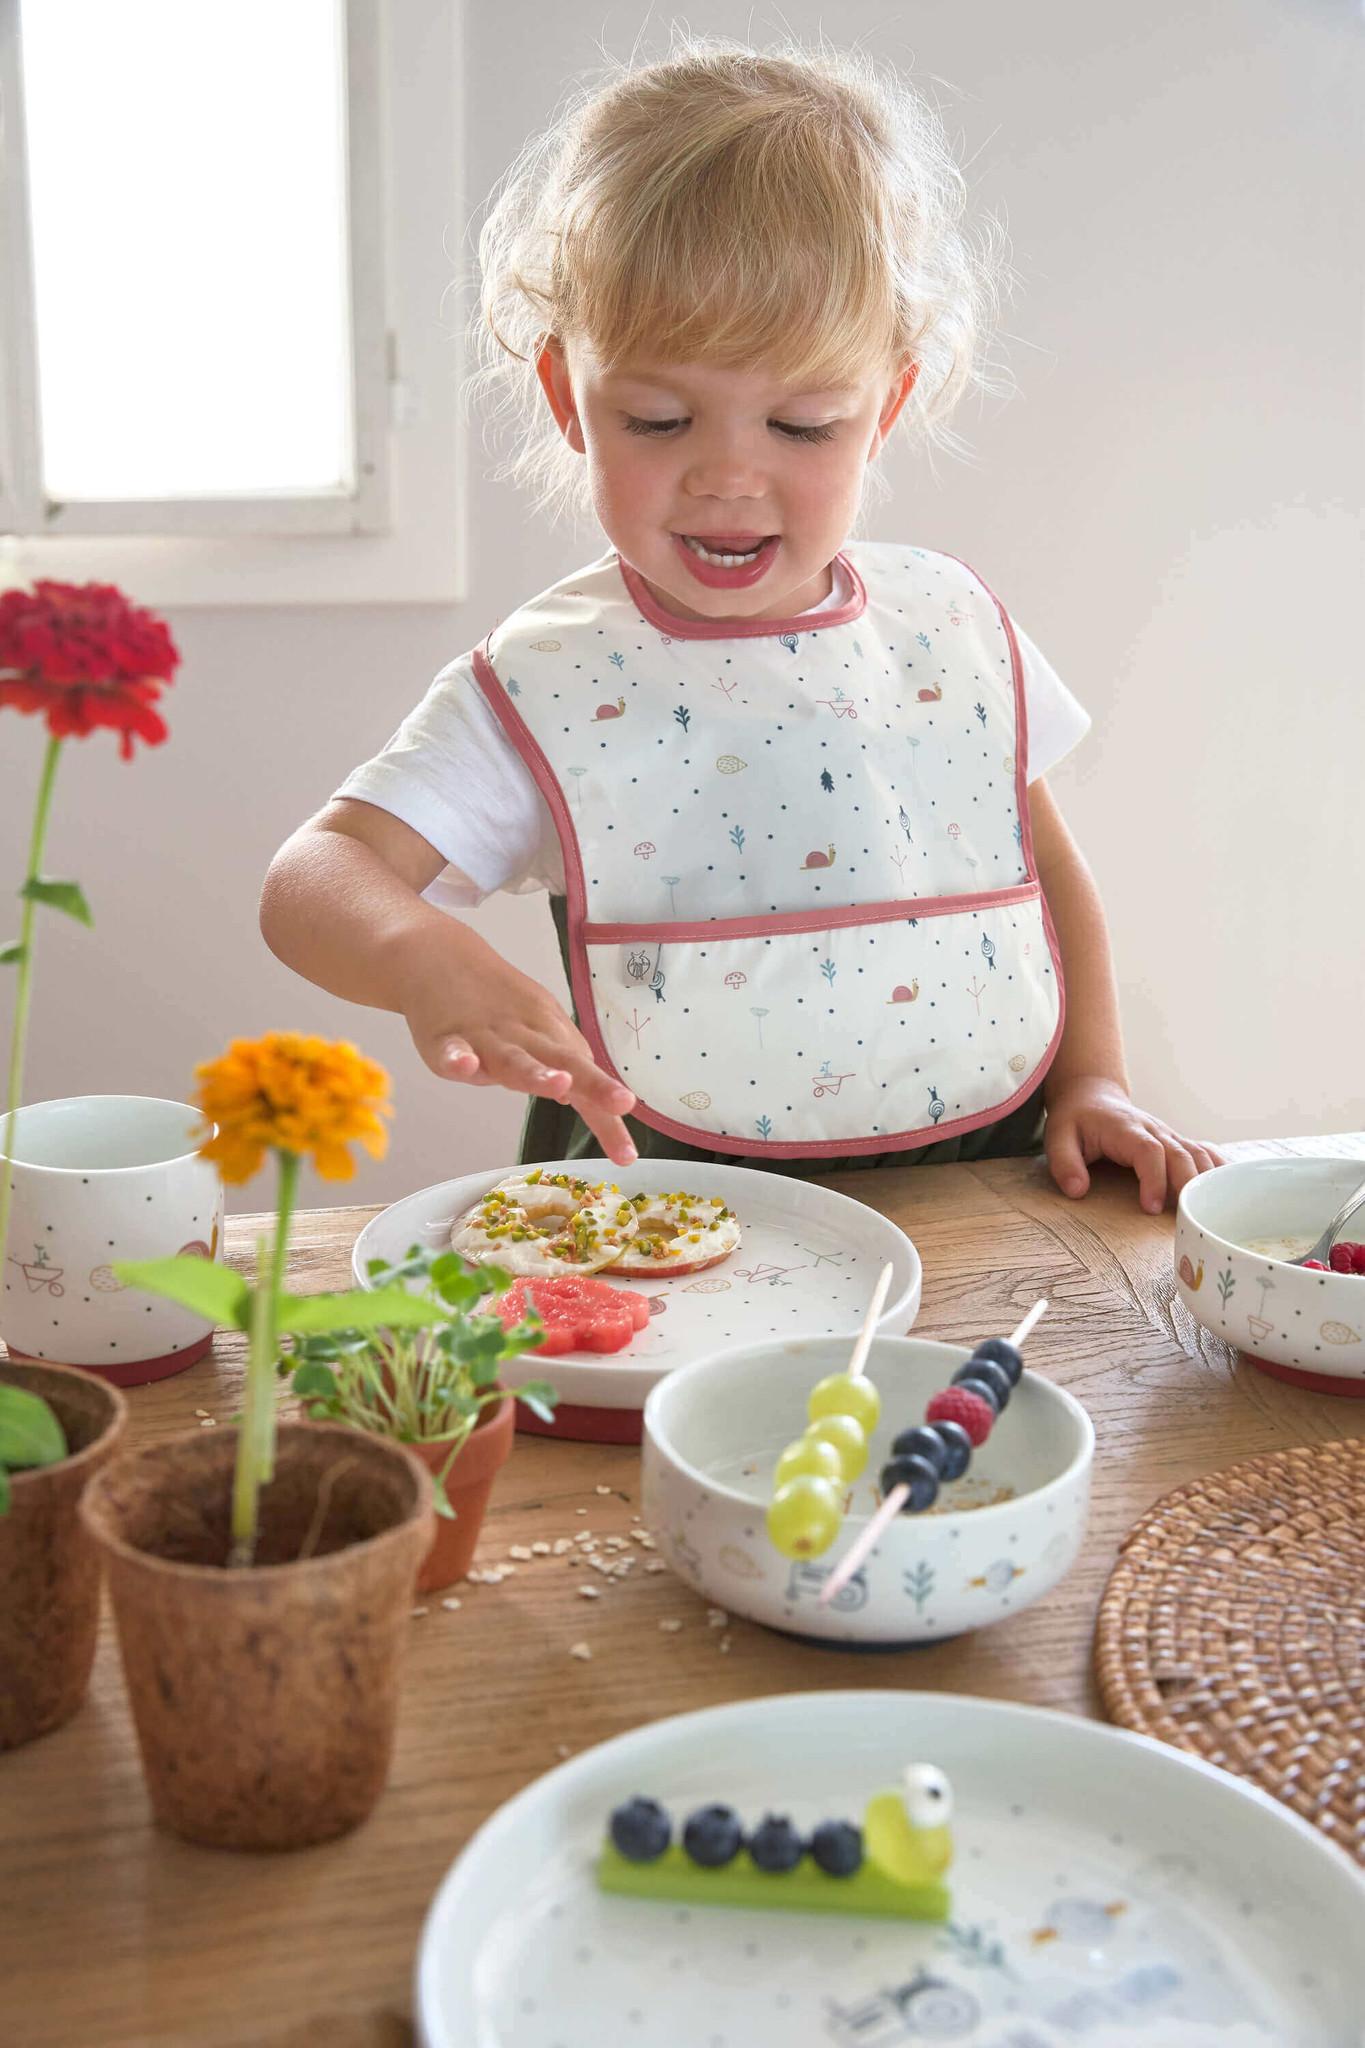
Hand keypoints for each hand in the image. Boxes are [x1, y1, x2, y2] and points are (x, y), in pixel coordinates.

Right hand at [401, 945, 637, 1166]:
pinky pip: (451, 1051)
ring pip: (512, 1058)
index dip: (607, 1114)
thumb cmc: (494, 1001)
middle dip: (594, 1085)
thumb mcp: (536, 1027)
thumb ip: (558, 1064)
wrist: (438, 955)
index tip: (628, 1154)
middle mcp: (523, 1036)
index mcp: (549, 1036)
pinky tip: (464, 1067)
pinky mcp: (444, 1038)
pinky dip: (458, 1059)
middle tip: (621, 1103)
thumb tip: (579, 1100)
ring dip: (536, 1073)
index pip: (585, 1077)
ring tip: (558, 1086)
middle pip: (562, 1061)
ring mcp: (484, 1036)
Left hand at [1044, 1075, 1222, 1213]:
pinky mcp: (1177, 1142)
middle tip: (1189, 1218)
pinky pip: (1207, 1152)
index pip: (1149, 1151)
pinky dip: (1222, 1169)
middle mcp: (1154, 1129)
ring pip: (1199, 1153)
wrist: (1093, 1096)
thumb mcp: (1058, 1137)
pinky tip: (1235, 1189)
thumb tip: (1077, 1191)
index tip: (1152, 1208)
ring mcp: (1170, 1134)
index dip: (1155, 1178)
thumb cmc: (1076, 1120)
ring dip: (1209, 1180)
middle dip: (1188, 1185)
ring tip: (1215, 1211)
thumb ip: (1065, 1163)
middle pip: (1181, 1154)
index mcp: (1126, 1128)